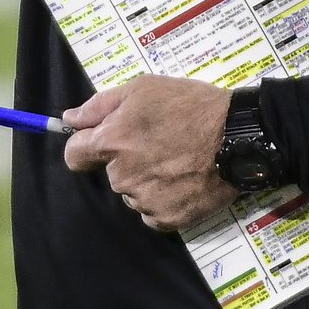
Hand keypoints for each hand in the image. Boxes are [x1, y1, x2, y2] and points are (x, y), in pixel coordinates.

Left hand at [62, 75, 239, 232]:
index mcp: (112, 142)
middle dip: (126, 159)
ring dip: (145, 180)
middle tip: (157, 142)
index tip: (103, 141)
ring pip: (132, 193)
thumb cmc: (190, 106)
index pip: (74, 156)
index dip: (85, 147)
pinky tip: (183, 180)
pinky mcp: (167, 220)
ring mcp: (145, 201)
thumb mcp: (144, 88)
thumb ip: (101, 105)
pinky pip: (152, 212)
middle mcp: (122, 176)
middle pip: (110, 173)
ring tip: (176, 159)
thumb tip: (69, 119)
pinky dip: (163, 199)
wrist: (238, 137)